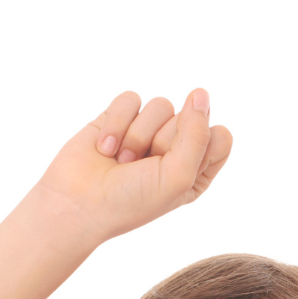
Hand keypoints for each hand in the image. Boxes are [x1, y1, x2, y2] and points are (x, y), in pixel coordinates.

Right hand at [18, 89, 234, 246]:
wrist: (77, 205)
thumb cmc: (131, 201)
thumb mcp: (178, 176)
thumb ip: (198, 134)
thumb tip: (200, 92)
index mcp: (197, 169)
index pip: (220, 136)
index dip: (199, 146)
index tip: (176, 167)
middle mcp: (175, 148)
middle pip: (190, 116)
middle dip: (163, 142)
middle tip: (141, 168)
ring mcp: (147, 131)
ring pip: (160, 105)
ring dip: (137, 135)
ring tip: (122, 161)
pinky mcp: (119, 118)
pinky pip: (130, 99)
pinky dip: (115, 124)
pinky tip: (104, 149)